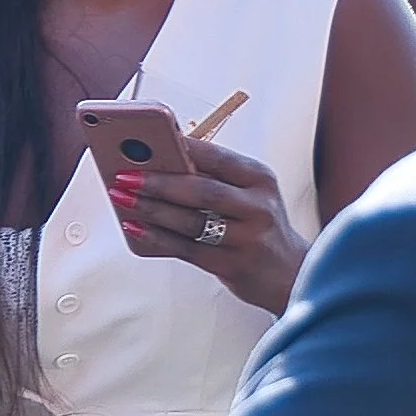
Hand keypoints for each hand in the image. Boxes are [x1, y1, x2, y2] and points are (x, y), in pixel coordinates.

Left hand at [107, 136, 303, 317]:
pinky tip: (136, 227)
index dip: (177, 148)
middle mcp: (257, 206)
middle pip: (201, 189)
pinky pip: (187, 249)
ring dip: (151, 209)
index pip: (215, 156)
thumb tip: (155, 162)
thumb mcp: (248, 194)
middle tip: (124, 175)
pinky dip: (157, 237)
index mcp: (259, 178)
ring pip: (191, 221)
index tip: (143, 142)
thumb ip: (212, 178)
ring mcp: (247, 238)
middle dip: (158, 181)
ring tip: (122, 199)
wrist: (293, 274)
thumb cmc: (259, 226)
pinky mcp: (233, 265)